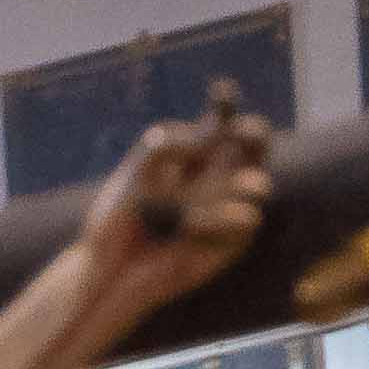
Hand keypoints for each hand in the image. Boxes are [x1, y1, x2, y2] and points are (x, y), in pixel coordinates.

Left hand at [93, 99, 272, 324]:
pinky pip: (248, 219)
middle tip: (241, 133)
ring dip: (229, 188)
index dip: (226, 103)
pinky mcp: (233, 242)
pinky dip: (220, 218)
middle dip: (254, 134)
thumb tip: (203, 139)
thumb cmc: (114, 224)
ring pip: (258, 182)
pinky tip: (186, 227)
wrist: (109, 275)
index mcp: (192, 153)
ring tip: (190, 205)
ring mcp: (227, 208)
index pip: (220, 119)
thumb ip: (164, 150)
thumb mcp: (133, 178)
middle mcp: (216, 176)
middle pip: (255, 143)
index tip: (221, 92)